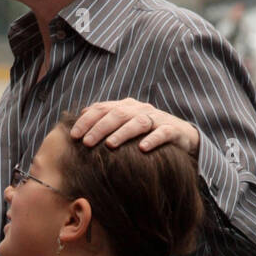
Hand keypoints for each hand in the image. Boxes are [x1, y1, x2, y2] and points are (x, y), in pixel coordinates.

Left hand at [71, 98, 199, 155]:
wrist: (182, 135)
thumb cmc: (146, 131)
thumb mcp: (125, 123)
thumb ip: (106, 118)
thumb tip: (82, 114)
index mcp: (126, 106)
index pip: (102, 108)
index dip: (86, 120)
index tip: (73, 135)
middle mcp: (140, 109)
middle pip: (117, 114)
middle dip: (99, 128)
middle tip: (87, 143)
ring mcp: (157, 118)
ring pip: (138, 122)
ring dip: (122, 133)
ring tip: (110, 145)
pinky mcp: (173, 130)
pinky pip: (162, 133)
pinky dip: (152, 139)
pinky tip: (143, 149)